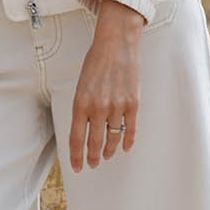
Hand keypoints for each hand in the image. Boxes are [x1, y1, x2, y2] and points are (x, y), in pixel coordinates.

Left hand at [69, 0, 143, 171]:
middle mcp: (98, 108)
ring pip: (112, 139)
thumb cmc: (97, 60)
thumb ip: (82, 106)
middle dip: (93, 157)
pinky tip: (124, 147)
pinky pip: (130, 130)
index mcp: (81, 102)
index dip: (76, 156)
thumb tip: (83, 128)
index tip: (77, 166)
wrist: (116, 43)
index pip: (76, 138)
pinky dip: (126, 141)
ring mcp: (117, 107)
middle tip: (93, 163)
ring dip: (108, 150)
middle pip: (94, 143)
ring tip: (106, 155)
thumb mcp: (81, 83)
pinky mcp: (132, 103)